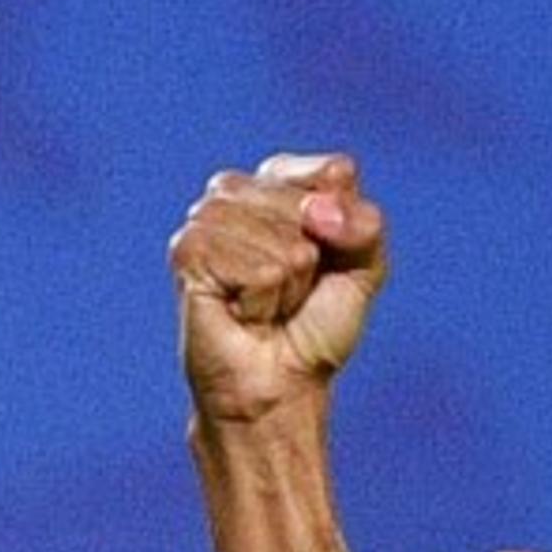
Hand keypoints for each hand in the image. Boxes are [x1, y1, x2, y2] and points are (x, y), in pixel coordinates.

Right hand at [172, 154, 387, 421]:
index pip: (334, 172)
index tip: (330, 258)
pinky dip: (263, 300)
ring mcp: (207, 219)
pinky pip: (257, 269)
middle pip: (308, 205)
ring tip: (268, 301)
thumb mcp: (364, 267)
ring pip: (282, 239)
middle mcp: (238, 192)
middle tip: (294, 289)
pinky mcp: (187, 252)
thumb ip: (363, 224)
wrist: (281, 379)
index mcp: (281, 183)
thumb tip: (318, 211)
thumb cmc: (316, 322)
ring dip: (289, 284)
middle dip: (315, 259)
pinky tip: (244, 310)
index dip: (345, 225)